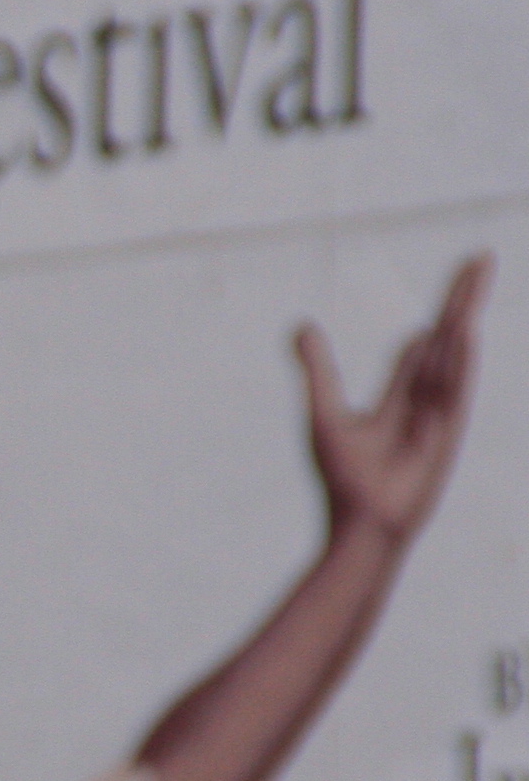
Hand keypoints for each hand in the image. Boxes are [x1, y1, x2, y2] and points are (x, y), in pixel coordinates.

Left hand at [300, 252, 487, 548]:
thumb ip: (318, 369)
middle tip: (479, 257)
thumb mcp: (325, 413)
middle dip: (459, 298)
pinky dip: (458, 360)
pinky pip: (452, 389)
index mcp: (402, 397)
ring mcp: (440, 414)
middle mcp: (427, 400)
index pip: (421, 348)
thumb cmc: (345, 477)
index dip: (434, 316)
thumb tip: (302, 325)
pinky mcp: (444, 433)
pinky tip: (465, 330)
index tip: (455, 283)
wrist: (362, 523)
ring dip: (462, 315)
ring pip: (453, 354)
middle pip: (445, 338)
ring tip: (475, 274)